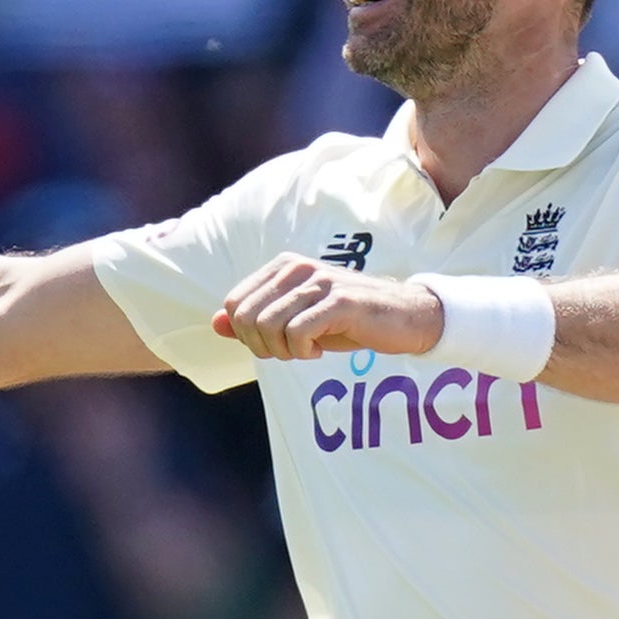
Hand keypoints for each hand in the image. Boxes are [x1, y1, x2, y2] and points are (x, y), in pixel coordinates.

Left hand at [210, 257, 439, 363]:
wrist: (403, 318)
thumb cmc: (348, 321)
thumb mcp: (295, 320)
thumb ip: (254, 319)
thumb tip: (215, 323)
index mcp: (283, 266)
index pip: (234, 304)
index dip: (247, 334)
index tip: (276, 342)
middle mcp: (297, 267)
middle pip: (246, 317)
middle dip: (262, 346)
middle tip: (292, 351)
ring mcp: (318, 282)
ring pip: (268, 326)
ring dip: (284, 351)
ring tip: (308, 350)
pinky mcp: (338, 301)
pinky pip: (297, 333)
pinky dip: (303, 352)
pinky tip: (321, 350)